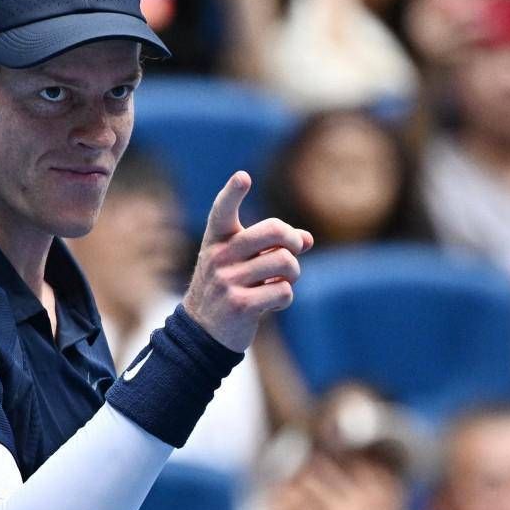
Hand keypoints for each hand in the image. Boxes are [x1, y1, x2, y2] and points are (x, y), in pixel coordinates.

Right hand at [183, 172, 312, 351]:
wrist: (203, 331)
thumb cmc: (228, 288)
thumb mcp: (242, 262)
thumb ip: (271, 246)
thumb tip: (307, 239)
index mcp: (217, 240)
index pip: (222, 210)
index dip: (233, 192)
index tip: (243, 177)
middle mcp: (219, 256)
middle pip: (274, 231)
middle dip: (293, 241)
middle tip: (293, 251)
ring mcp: (227, 281)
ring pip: (286, 263)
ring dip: (292, 274)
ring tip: (281, 282)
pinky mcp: (240, 305)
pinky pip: (283, 291)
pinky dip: (284, 297)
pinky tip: (271, 303)